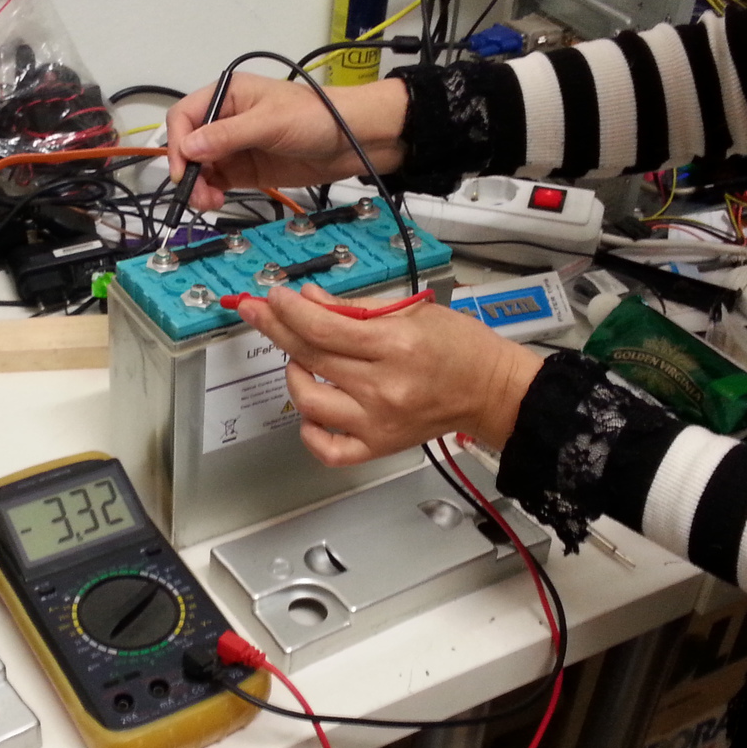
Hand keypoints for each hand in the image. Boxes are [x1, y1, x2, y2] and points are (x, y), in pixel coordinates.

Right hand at [165, 74, 408, 209]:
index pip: (184, 116)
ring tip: (209, 202)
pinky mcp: (245, 169)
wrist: (352, 141)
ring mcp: (234, 146)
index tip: (183, 169)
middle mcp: (225, 119)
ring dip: (197, 185)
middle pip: (187, 144)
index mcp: (227, 95)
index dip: (177, 142)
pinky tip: (216, 201)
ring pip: (199, 167)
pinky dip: (210, 193)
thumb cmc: (316, 118)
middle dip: (187, 170)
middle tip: (196, 194)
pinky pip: (216, 181)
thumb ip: (228, 136)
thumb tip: (188, 148)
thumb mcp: (270, 123)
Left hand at [235, 284, 544, 465]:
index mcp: (396, 346)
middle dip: (277, 330)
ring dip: (294, 376)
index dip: (289, 312)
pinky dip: (309, 431)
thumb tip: (309, 300)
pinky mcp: (378, 446)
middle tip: (257, 313)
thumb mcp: (410, 311)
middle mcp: (384, 387)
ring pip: (309, 402)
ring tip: (302, 360)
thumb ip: (354, 309)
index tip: (271, 298)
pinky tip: (312, 410)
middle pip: (311, 358)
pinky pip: (327, 449)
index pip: (324, 328)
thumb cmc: (458, 347)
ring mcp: (378, 422)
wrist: (489, 390)